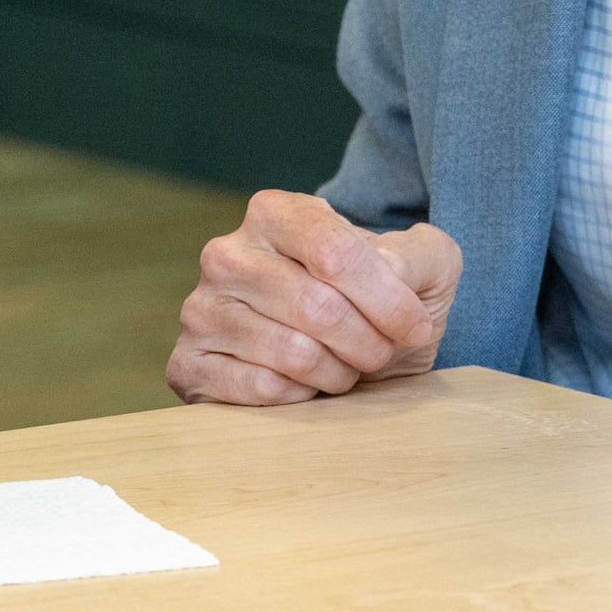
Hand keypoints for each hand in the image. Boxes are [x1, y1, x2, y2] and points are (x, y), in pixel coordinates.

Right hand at [169, 191, 461, 404]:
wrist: (337, 351)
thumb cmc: (376, 303)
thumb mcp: (422, 266)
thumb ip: (422, 256)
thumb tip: (392, 275)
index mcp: (276, 213)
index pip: (337, 254)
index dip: (388, 301)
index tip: (416, 326)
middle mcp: (227, 254)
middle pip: (318, 308)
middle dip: (368, 343)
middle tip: (379, 354)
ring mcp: (201, 309)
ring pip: (292, 354)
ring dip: (338, 373)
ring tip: (345, 367)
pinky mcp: (189, 363)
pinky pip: (261, 389)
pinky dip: (301, 397)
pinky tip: (307, 385)